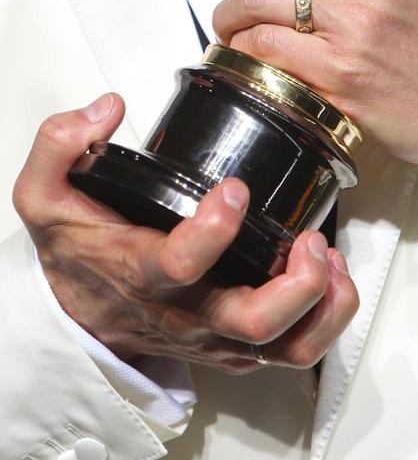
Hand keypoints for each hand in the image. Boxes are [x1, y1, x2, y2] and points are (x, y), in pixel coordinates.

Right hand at [13, 94, 358, 372]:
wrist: (80, 314)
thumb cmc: (78, 254)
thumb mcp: (44, 196)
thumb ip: (60, 145)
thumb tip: (105, 109)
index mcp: (141, 271)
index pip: (181, 265)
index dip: (214, 231)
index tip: (232, 190)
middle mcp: (186, 312)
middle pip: (252, 321)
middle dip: (296, 284)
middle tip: (307, 240)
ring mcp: (216, 335)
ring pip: (284, 345)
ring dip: (321, 306)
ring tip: (328, 257)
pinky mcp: (237, 346)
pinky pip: (293, 350)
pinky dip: (325, 318)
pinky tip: (330, 274)